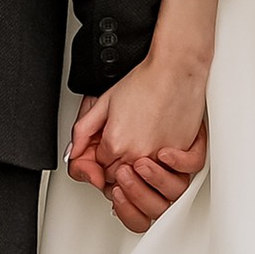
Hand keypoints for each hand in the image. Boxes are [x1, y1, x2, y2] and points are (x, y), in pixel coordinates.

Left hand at [70, 54, 209, 234]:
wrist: (174, 71)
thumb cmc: (145, 82)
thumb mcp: (103, 102)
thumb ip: (83, 130)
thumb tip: (74, 151)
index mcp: (115, 143)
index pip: (99, 169)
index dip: (101, 159)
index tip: (108, 147)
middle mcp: (136, 155)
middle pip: (117, 179)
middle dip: (114, 167)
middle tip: (121, 149)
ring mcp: (159, 157)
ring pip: (142, 183)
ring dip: (137, 174)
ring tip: (138, 155)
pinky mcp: (180, 155)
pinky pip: (168, 176)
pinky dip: (162, 169)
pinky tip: (158, 156)